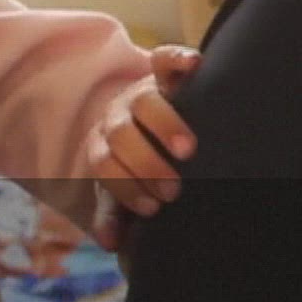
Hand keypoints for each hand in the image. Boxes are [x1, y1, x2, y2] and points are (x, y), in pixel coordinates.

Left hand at [89, 45, 199, 250]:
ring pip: (145, 102)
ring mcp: (142, 91)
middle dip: (145, 165)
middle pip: (121, 134)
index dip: (124, 187)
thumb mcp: (124, 186)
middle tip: (173, 189)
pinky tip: (197, 65)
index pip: (104, 164)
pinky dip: (180, 60)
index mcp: (103, 143)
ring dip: (164, 127)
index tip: (152, 209)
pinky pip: (167, 58)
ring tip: (187, 150)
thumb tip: (111, 244)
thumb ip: (117, 210)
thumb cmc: (140, 161)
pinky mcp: (165, 71)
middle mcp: (118, 115)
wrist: (148, 119)